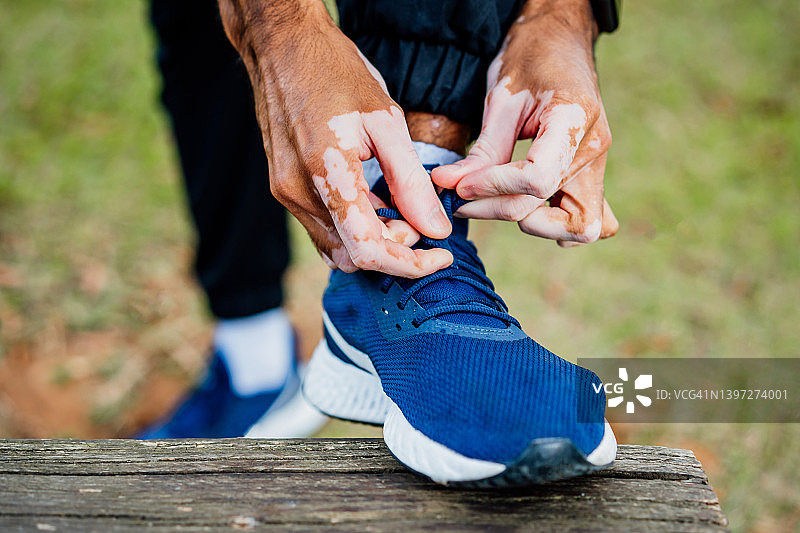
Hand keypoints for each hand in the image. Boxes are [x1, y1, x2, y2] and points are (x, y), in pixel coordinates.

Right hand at [218, 0, 451, 275]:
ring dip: (374, 239)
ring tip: (397, 205)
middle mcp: (296, 192)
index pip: (368, 249)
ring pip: (336, 247)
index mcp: (324, 172)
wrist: (283, 46)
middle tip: (418, 216)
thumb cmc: (336, 72)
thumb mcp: (386, 121)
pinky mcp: (284, 189)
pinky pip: (323, 229)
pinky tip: (374, 201)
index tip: (441, 255)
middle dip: (393, 249)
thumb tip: (436, 230)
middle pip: (352, 256)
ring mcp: (286, 193)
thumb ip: (410, 182)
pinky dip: (354, 228)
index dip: (411, 263)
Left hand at [433, 0, 617, 245]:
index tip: (461, 185)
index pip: (537, 179)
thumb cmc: (531, 59)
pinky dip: (561, 225)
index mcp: (573, 118)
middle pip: (552, 208)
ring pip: (583, 227)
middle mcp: (594, 147)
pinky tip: (530, 213)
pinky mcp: (592, 174)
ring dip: (537, 225)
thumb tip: (449, 187)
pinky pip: (594, 220)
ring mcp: (599, 164)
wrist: (561, 41)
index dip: (493, 187)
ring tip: (496, 204)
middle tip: (466, 200)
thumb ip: (482, 151)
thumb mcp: (501, 99)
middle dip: (502, 211)